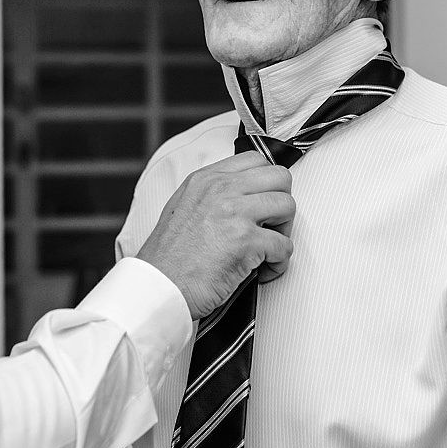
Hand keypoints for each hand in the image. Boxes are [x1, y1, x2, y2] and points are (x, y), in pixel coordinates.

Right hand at [137, 151, 293, 318]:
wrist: (159, 287)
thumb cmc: (167, 259)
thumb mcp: (181, 209)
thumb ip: (211, 196)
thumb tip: (242, 198)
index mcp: (204, 180)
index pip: (255, 160)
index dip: (267, 183)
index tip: (265, 202)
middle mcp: (220, 189)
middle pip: (279, 177)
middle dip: (281, 203)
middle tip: (271, 225)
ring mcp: (234, 212)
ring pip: (287, 205)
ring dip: (284, 230)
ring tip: (269, 247)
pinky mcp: (245, 240)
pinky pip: (284, 245)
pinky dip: (279, 262)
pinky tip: (264, 270)